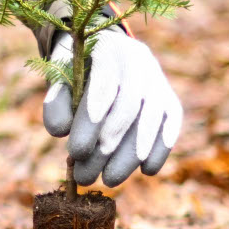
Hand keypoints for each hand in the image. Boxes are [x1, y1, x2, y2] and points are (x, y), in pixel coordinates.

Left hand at [42, 29, 181, 186]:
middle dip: (108, 147)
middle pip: (129, 107)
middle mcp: (138, 60)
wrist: (105, 49)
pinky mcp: (170, 96)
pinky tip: (146, 171)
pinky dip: (161, 149)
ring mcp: (158, 78)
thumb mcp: (60, 78)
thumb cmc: (77, 70)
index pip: (103, 87)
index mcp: (107, 49)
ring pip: (152, 118)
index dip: (91, 122)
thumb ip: (56, 102)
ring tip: (109, 180)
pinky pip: (172, 123)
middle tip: (86, 176)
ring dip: (131, 155)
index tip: (76, 153)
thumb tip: (60, 132)